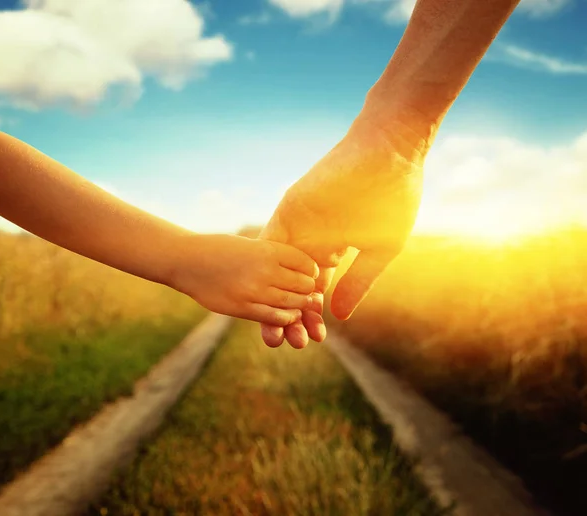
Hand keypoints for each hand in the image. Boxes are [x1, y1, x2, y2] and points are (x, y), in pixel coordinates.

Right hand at [167, 234, 318, 324]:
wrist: (187, 261)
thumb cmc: (218, 250)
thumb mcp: (249, 245)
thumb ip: (271, 256)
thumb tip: (298, 269)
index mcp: (268, 250)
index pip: (304, 262)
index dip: (310, 269)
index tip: (309, 273)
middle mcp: (265, 270)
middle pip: (302, 284)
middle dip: (308, 289)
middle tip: (308, 292)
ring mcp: (255, 290)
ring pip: (292, 302)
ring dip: (300, 305)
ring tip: (300, 304)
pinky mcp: (244, 308)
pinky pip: (276, 317)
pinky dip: (287, 318)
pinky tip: (288, 315)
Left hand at [259, 107, 429, 347]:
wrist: (389, 154)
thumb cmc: (393, 199)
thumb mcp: (379, 249)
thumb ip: (357, 281)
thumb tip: (338, 316)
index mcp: (333, 249)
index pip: (315, 289)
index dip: (312, 315)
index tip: (311, 341)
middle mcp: (311, 241)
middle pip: (291, 284)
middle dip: (288, 314)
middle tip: (284, 343)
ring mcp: (299, 226)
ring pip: (279, 271)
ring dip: (273, 299)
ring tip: (272, 333)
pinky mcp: (290, 211)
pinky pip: (272, 245)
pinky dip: (269, 273)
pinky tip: (265, 297)